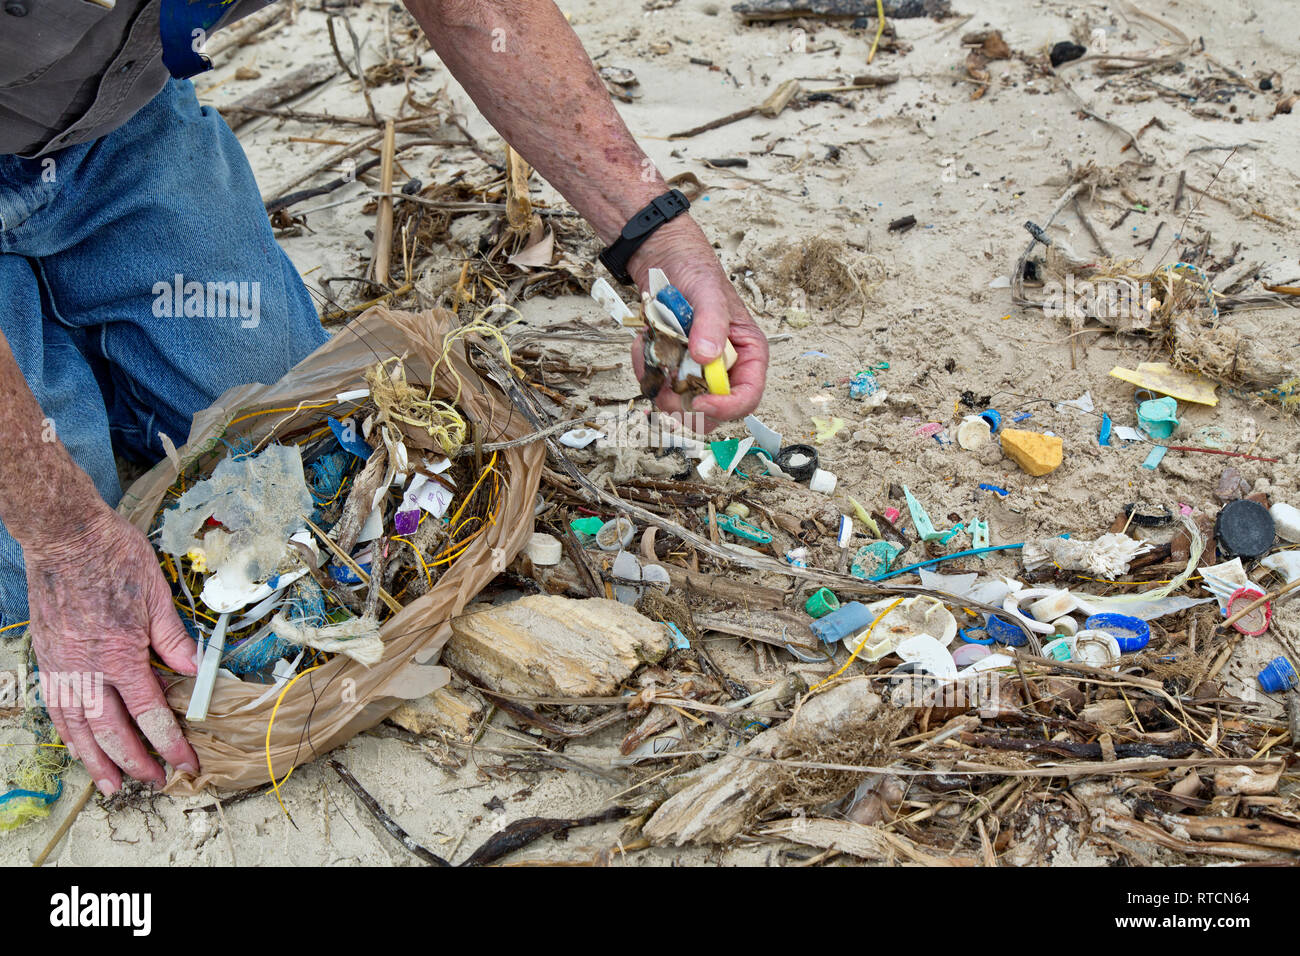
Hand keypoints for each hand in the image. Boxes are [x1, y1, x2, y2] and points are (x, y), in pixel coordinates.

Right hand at [27, 506, 199, 794]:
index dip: (169, 743)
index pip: (150, 713)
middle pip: (111, 731)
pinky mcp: (46, 657)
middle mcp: (86, 669)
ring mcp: (61, 665)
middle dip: (134, 762)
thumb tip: (196, 671)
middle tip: (153, 783)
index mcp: (120, 655)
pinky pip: (56, 707)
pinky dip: (69, 733)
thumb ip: (174, 639)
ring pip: (77, 728)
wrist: (64, 535)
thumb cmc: (113, 557)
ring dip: (95, 760)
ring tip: (110, 785)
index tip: (185, 764)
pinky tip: (79, 744)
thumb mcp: (156, 594)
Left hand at [628, 216, 767, 429]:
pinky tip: (644, 345)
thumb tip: (708, 356)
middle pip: (712, 413)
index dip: (724, 408)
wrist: (663, 260)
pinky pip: (658, 388)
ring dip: (660, 386)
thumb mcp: (707, 292)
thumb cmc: (695, 271)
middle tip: (667, 385)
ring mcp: (697, 371)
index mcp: (747, 354)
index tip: (698, 401)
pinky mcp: (673, 368)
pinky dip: (646, 372)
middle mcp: (724, 368)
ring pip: (680, 405)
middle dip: (686, 405)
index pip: (747, 397)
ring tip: (652, 349)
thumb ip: (712, 323)